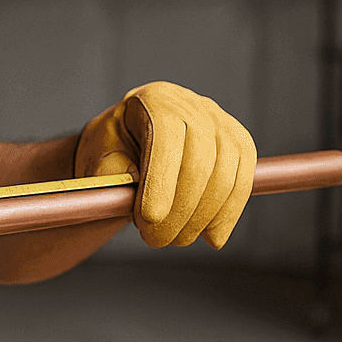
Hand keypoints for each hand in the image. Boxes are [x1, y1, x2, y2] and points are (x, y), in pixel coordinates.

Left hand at [75, 81, 254, 248]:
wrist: (135, 138)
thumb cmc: (114, 147)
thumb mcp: (98, 153)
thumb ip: (110, 170)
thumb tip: (129, 190)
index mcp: (156, 101)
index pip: (166, 139)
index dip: (160, 182)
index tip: (148, 219)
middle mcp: (194, 106)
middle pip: (200, 163)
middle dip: (179, 211)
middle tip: (156, 239)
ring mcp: (222, 124)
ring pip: (225, 177)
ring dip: (202, 218)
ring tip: (175, 239)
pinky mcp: (240, 145)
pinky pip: (242, 183)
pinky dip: (227, 215)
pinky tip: (210, 237)